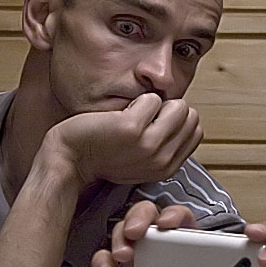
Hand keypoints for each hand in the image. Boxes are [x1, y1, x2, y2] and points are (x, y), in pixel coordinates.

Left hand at [42, 93, 202, 187]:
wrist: (69, 159)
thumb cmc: (100, 155)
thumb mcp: (143, 160)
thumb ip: (166, 145)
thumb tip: (185, 119)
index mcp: (167, 168)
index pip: (197, 131)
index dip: (178, 120)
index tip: (158, 123)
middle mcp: (161, 159)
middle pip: (190, 115)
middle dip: (170, 110)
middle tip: (144, 119)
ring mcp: (148, 145)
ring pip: (177, 105)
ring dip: (155, 103)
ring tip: (133, 115)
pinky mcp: (132, 129)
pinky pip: (152, 99)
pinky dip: (137, 99)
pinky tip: (121, 113)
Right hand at [91, 202, 221, 266]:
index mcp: (189, 257)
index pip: (184, 222)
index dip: (175, 215)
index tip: (169, 224)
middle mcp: (161, 255)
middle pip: (149, 218)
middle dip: (141, 216)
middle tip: (137, 231)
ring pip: (123, 233)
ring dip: (120, 236)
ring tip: (124, 254)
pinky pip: (104, 263)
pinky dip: (102, 262)